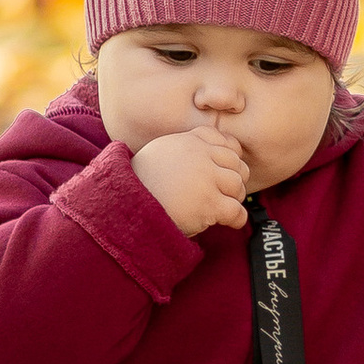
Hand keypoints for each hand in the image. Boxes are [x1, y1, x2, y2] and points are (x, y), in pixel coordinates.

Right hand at [130, 123, 251, 232]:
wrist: (125, 205)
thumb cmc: (141, 182)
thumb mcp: (162, 151)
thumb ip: (187, 148)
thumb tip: (213, 152)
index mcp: (190, 141)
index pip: (228, 143)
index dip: (231, 159)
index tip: (223, 172)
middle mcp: (201, 156)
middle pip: (237, 164)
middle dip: (234, 179)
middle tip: (223, 193)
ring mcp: (206, 179)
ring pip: (238, 186)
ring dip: (234, 199)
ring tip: (220, 206)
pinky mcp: (208, 204)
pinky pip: (237, 211)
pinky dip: (236, 219)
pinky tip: (226, 221)